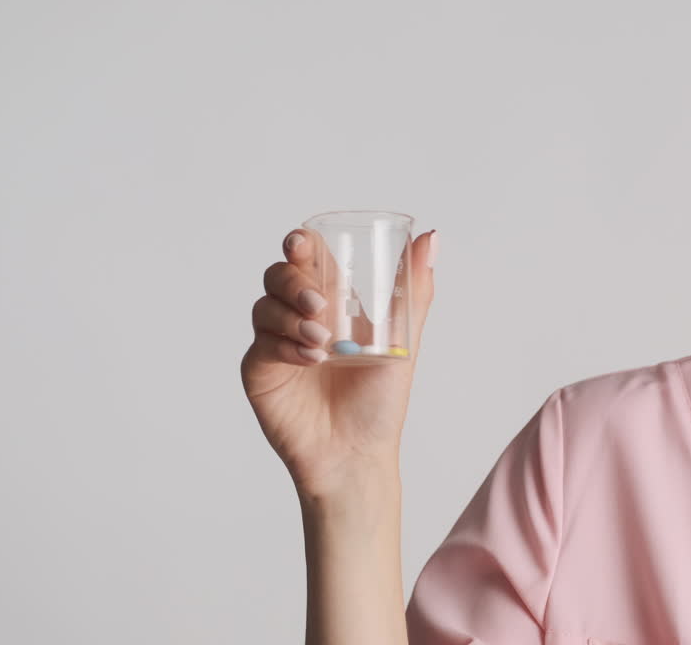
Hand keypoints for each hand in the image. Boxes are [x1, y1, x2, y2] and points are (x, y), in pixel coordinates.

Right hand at [240, 226, 438, 498]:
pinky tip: (311, 361)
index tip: (301, 242)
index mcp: (333, 301)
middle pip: (279, 275)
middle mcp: (300, 316)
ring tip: (322, 341)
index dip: (300, 242)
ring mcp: (276, 341)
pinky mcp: (260, 369)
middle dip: (294, 282)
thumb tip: (429, 237)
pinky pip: (262, 344)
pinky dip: (285, 346)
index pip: (308, 257)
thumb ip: (414, 290)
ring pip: (265, 305)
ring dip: (292, 316)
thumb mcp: (404, 341)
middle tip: (319, 305)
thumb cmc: (379, 401)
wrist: (358, 453)